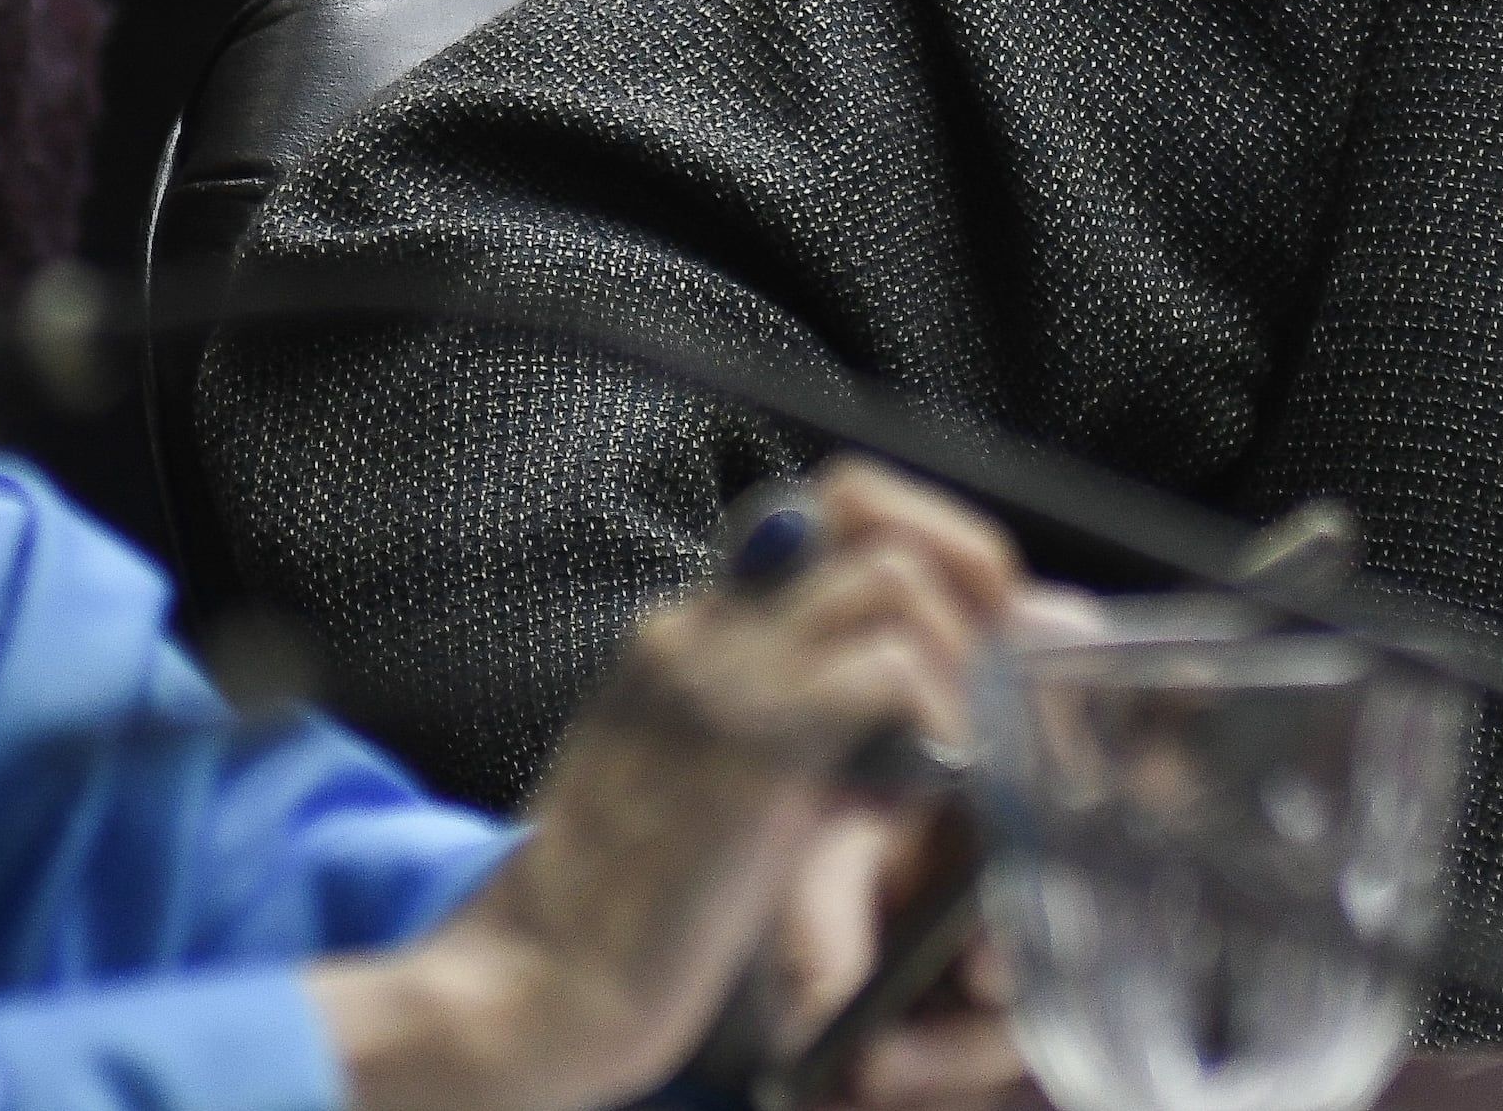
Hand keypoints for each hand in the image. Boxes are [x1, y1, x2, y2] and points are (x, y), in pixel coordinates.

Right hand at [308, 461, 1025, 1110]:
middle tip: (971, 679)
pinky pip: (891, 672)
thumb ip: (764, 717)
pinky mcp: (759, 746)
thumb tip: (882, 693)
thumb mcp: (680, 775)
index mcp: (679, 634)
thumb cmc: (610, 909)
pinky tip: (914, 792)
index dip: (906, 547)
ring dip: (947, 657)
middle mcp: (700, 630)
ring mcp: (727, 678)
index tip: (948, 627)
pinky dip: (934, 723)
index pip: (819, 517)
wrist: (532, 987)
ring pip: (891, 579)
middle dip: (949, 580)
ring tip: (942, 745)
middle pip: (866, 515)